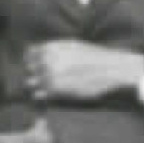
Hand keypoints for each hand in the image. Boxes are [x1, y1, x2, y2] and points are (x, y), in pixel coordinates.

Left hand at [24, 37, 143, 106]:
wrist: (113, 69)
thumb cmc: (96, 58)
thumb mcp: (73, 46)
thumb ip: (54, 49)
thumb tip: (37, 52)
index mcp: (52, 48)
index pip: (29, 54)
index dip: (32, 61)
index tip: (36, 66)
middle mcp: (48, 60)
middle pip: (29, 69)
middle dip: (33, 74)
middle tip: (39, 79)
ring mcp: (52, 75)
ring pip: (31, 83)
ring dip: (35, 86)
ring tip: (42, 89)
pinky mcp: (58, 90)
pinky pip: (40, 94)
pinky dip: (41, 96)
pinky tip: (48, 96)